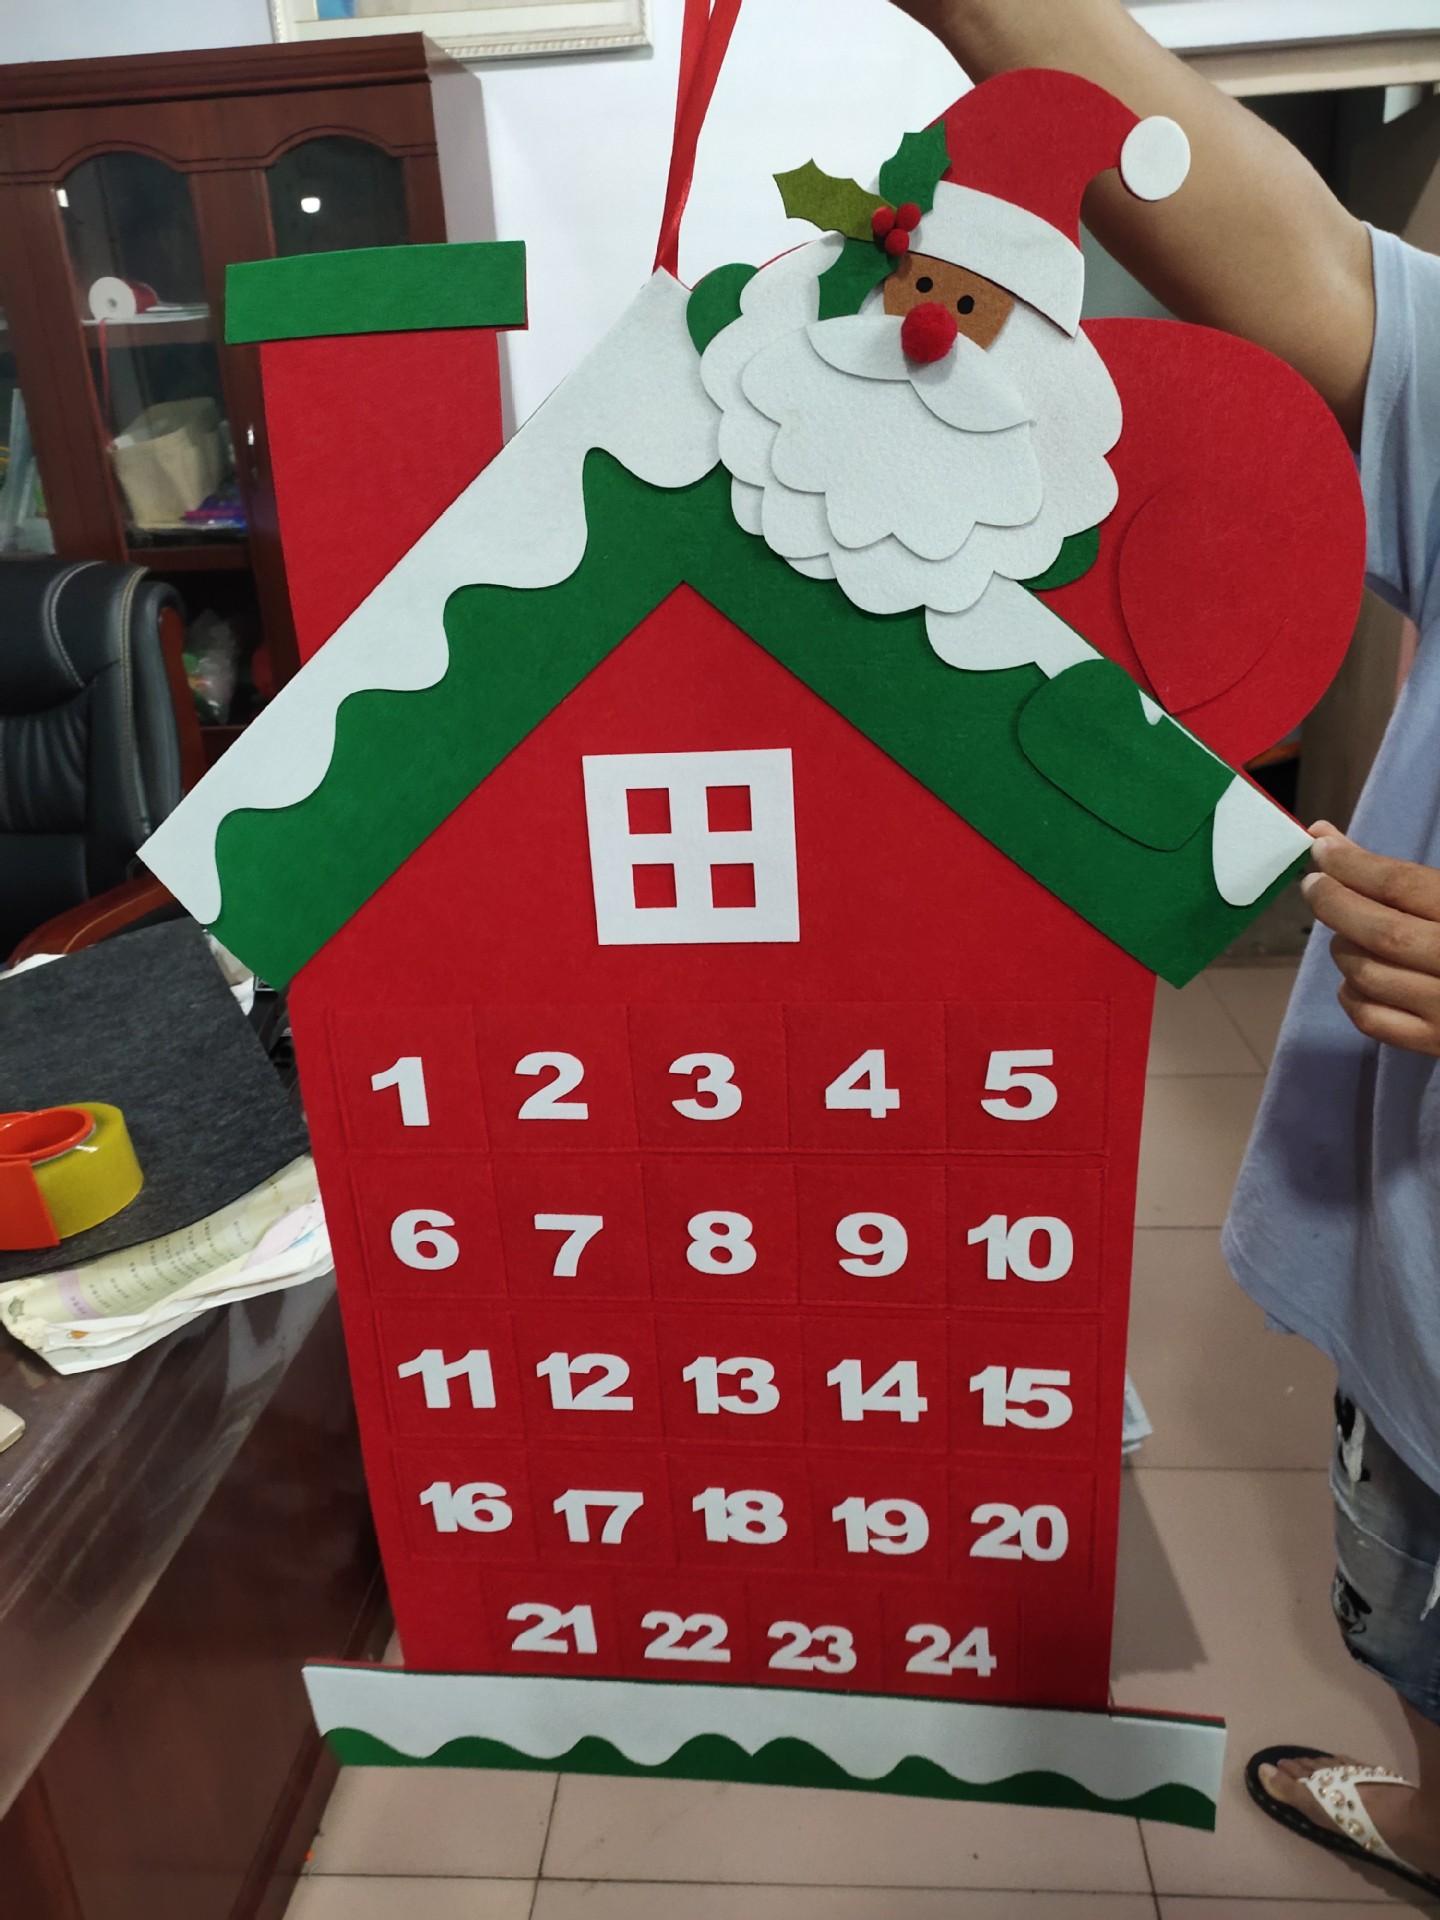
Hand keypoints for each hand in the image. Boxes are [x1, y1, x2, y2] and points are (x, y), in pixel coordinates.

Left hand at [1302, 822, 1439, 1056]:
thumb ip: (1404, 874)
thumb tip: (1327, 838)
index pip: (1402, 885)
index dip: (1353, 865)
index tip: (1321, 849)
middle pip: (1382, 931)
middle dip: (1336, 903)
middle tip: (1314, 885)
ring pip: (1368, 974)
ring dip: (1344, 948)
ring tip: (1348, 934)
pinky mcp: (1436, 1043)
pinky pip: (1370, 1018)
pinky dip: (1351, 993)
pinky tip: (1357, 978)